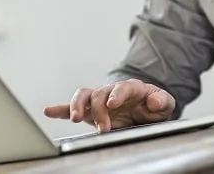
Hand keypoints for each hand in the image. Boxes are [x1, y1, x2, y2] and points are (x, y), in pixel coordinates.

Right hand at [43, 79, 175, 132]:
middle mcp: (112, 91)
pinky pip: (73, 107)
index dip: (116, 94)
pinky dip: (60, 109)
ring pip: (84, 95)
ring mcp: (100, 100)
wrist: (146, 109)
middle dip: (100, 110)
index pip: (122, 87)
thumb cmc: (154, 105)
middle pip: (100, 93)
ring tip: (75, 119)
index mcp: (132, 88)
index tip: (112, 104)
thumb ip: (162, 101)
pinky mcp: (91, 110)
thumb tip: (153, 101)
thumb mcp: (165, 104)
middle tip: (104, 127)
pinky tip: (49, 111)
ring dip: (77, 106)